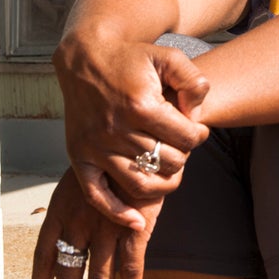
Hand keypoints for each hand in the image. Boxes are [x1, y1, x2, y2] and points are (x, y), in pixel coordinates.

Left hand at [31, 169, 165, 278]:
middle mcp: (79, 222)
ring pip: (100, 278)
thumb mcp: (81, 177)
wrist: (139, 140)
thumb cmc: (110, 157)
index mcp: (60, 210)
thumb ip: (73, 206)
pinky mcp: (134, 227)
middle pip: (69, 273)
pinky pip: (130, 267)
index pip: (44, 253)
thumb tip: (69, 229)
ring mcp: (106, 226)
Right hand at [55, 34, 209, 225]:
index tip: (196, 128)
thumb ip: (193, 81)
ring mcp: (95, 146)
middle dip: (182, 154)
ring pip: (140, 183)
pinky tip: (137, 222)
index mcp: (140, 104)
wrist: (87, 57)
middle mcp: (115, 129)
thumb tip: (196, 114)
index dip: (198, 134)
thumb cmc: (132, 58)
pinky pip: (97, 196)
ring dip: (164, 181)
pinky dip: (118, 213)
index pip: (185, 137)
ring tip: (170, 168)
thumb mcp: (169, 57)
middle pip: (167, 161)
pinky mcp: (79, 157)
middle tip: (180, 143)